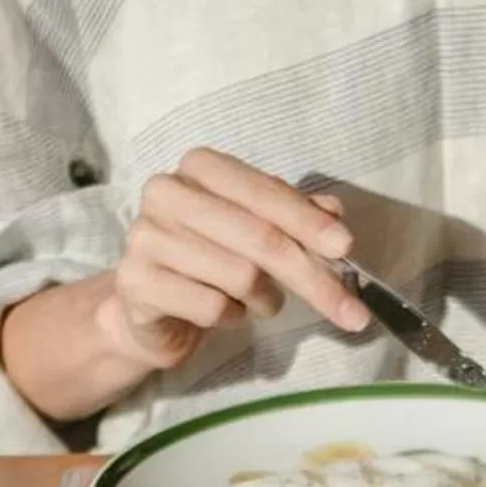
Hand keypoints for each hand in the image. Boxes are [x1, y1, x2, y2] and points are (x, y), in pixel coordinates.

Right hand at [100, 149, 369, 371]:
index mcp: (201, 168)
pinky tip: (223, 312)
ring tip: (257, 301)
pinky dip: (231, 318)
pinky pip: (212, 307)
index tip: (347, 248)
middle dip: (313, 278)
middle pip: (261, 239)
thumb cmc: (210, 261)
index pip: (266, 194)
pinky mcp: (135, 281)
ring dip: (265, 299)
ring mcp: (145, 236)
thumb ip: (294, 216)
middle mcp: (167, 192)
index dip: (310, 223)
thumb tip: (334, 212)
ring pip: (241, 276)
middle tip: (350, 312)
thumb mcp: (257, 231)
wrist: (150, 309)